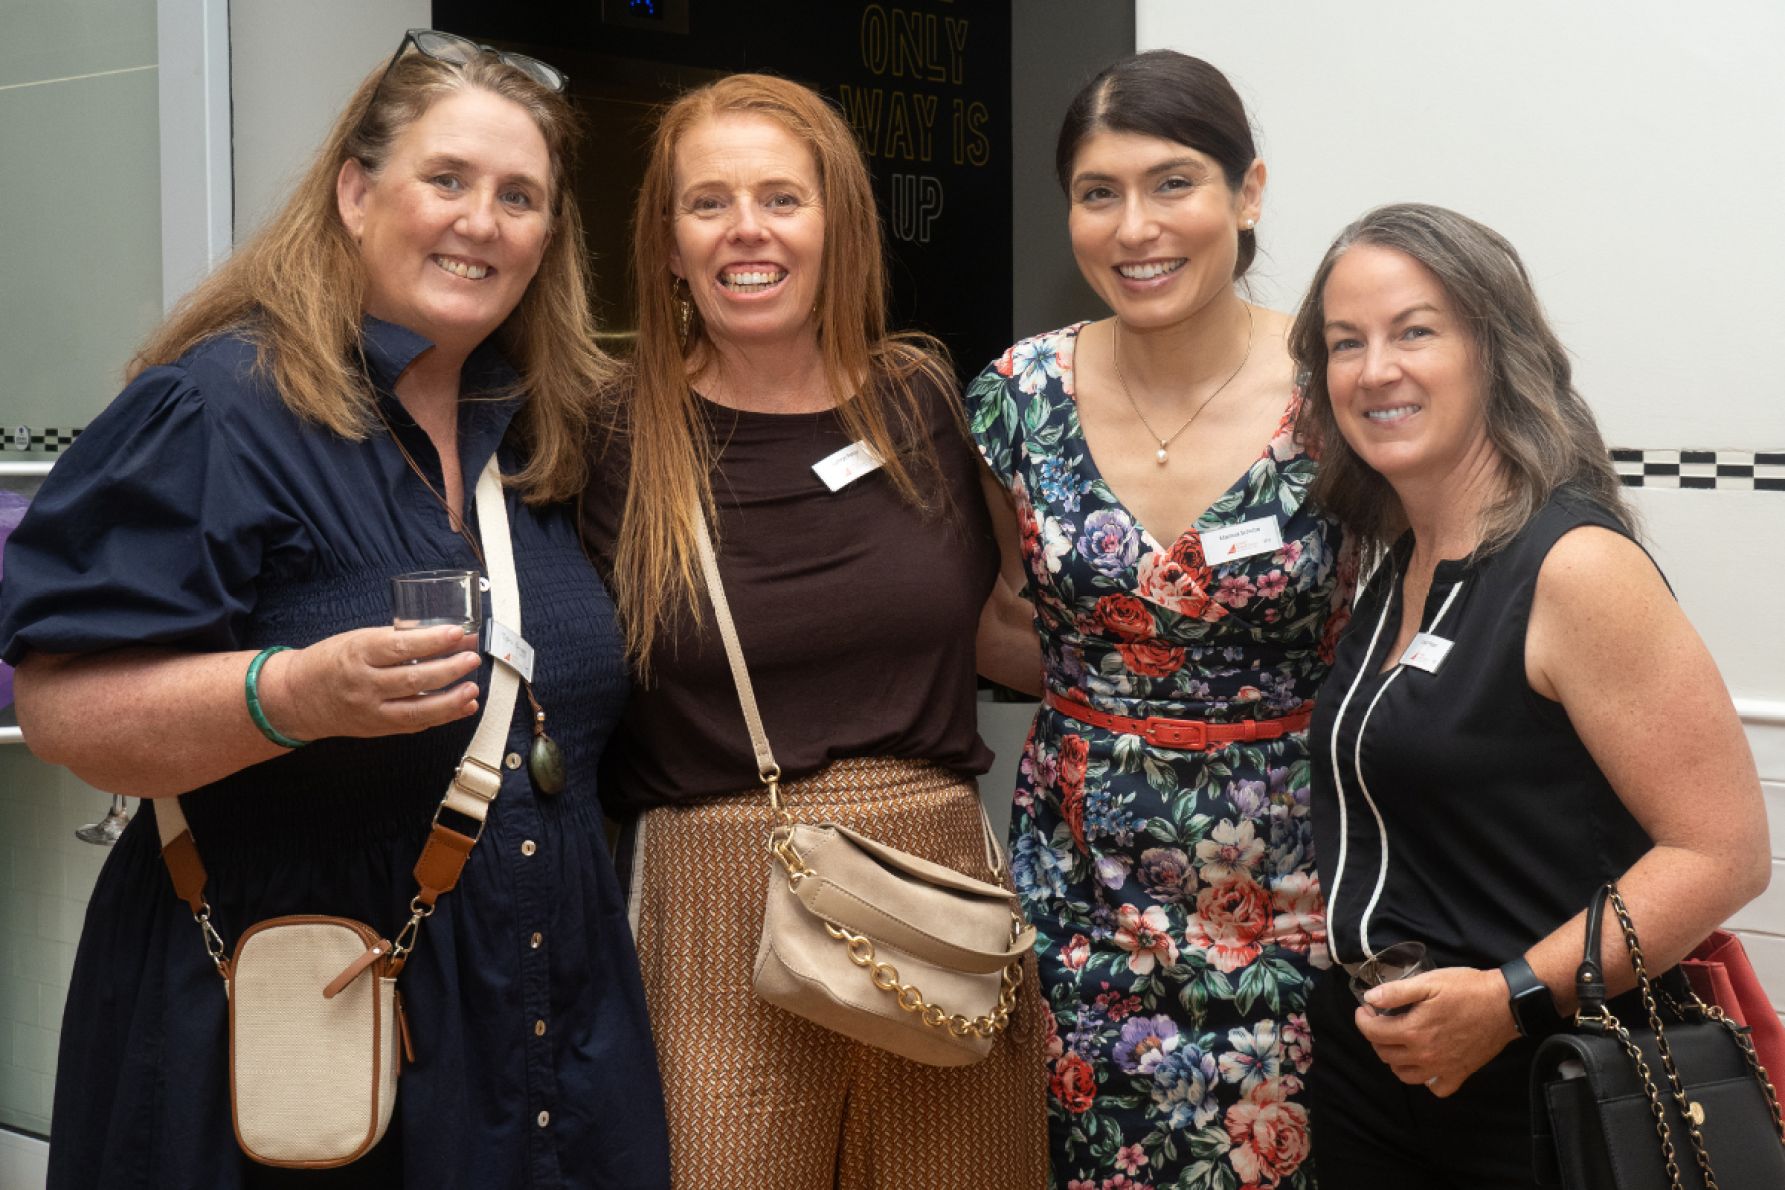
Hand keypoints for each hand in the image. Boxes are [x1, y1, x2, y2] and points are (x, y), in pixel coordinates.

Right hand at [259, 625, 480, 741]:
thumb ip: (394, 639)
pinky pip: (414, 725)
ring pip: (417, 710)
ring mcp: (370, 710)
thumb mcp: (356, 639)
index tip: (457, 634)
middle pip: (413, 679)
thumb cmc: (330, 661)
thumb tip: (443, 635)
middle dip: (449, 669)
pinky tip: (462, 707)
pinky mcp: (377, 728)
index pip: (400, 647)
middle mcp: (364, 684)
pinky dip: (442, 717)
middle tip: (471, 658)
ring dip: (451, 700)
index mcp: (358, 653)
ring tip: (472, 688)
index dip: (432, 641)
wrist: (297, 697)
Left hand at [1353, 965, 1518, 1097]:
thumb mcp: (1429, 981)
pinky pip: (1435, 1088)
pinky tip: (1425, 1062)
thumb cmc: (1466, 988)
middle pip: (1384, 1054)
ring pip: (1404, 1074)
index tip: (1365, 1008)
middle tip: (1381, 1020)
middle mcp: (1424, 1055)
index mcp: (1413, 1031)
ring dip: (1394, 1058)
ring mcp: (1442, 1068)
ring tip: (1398, 1040)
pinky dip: (1425, 1079)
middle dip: (1376, 1036)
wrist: (1505, 1004)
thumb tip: (1370, 999)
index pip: (1372, 1032)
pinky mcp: (1459, 1075)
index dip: (1362, 1019)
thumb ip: (1396, 992)